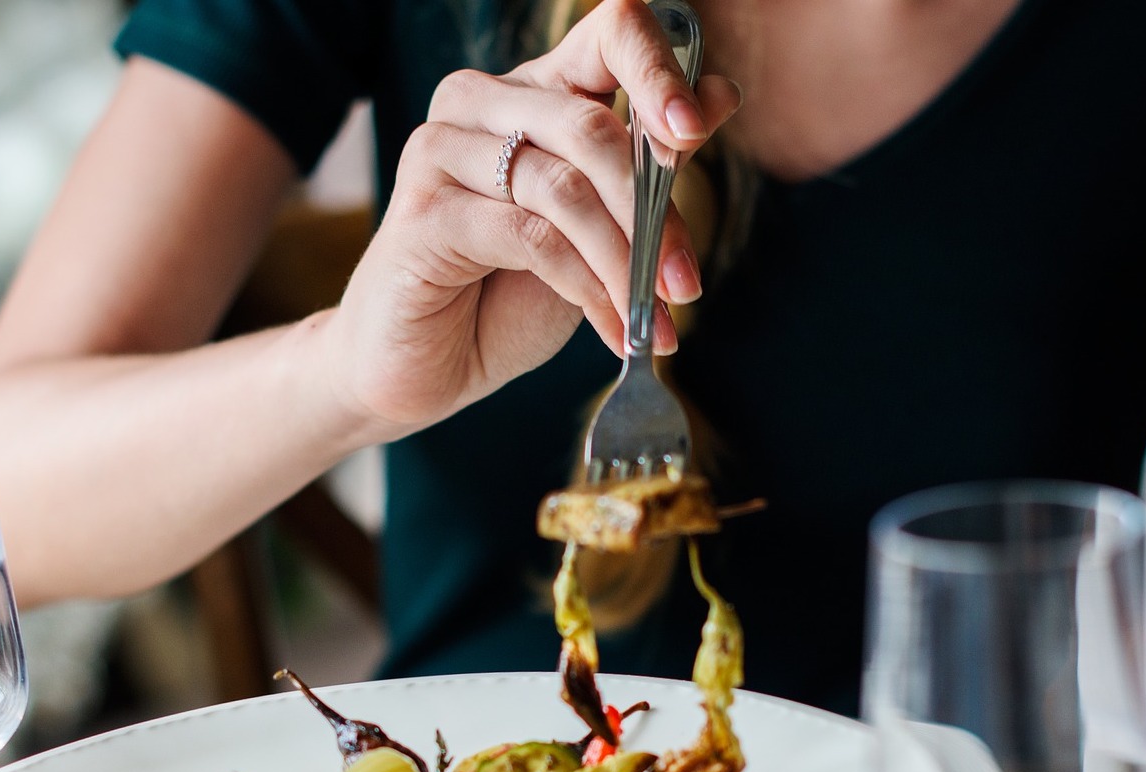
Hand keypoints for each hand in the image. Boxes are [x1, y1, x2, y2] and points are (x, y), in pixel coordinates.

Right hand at [320, 0, 741, 437]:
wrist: (431, 363)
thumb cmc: (514, 289)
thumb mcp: (603, 224)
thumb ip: (651, 164)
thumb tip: (721, 96)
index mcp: (538, 89)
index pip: (609, 34)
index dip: (659, 72)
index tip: (693, 133)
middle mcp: (483, 101)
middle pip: (592, 128)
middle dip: (653, 214)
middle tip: (685, 284)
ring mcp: (442, 150)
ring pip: (564, 190)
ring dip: (623, 263)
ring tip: (654, 318)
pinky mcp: (424, 212)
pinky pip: (530, 238)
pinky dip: (585, 288)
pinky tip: (612, 328)